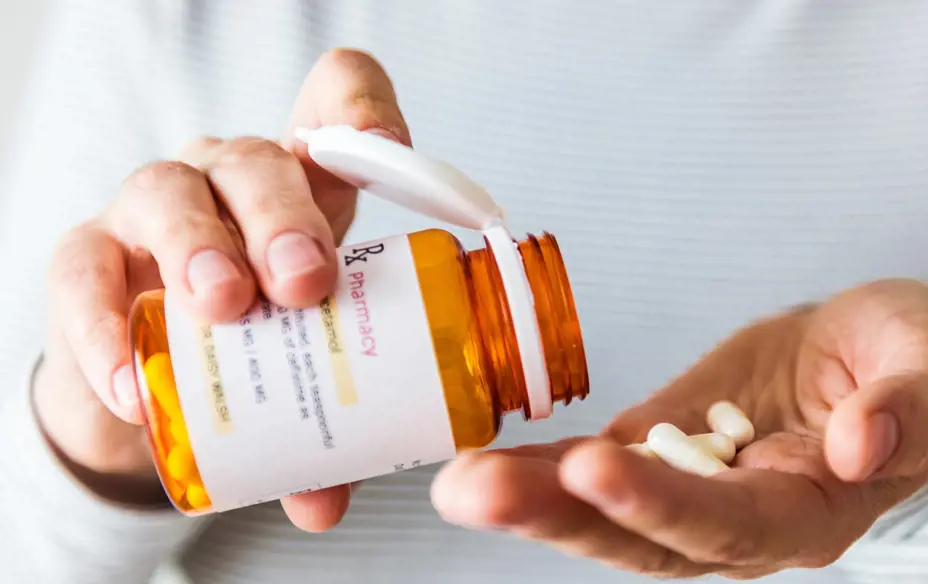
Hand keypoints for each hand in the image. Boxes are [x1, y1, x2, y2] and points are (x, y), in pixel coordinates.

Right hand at [34, 49, 409, 530]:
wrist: (152, 372)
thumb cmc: (254, 344)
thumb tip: (324, 501)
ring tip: (225, 307)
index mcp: (303, 188)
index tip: (392, 156)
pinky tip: (133, 380)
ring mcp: (153, 211)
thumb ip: (325, 429)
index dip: (365, 115)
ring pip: (170, 193)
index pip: (334, 106)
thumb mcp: (305, 370)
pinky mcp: (88, 259)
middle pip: (255, 159)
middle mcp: (227, 182)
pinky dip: (107, 325)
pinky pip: (84, 272)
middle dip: (284, 216)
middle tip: (307, 282)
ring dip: (201, 247)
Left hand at [431, 278, 927, 578]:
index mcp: (810, 509)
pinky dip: (539, 468)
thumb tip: (858, 443)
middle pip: (642, 539)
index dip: (662, 505)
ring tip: (458, 482)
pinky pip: (594, 470)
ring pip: (604, 514)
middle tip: (475, 489)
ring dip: (529, 499)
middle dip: (558, 515)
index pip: (729, 525)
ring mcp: (688, 490)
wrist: (861, 360)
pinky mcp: (657, 452)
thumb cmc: (900, 365)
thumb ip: (908, 407)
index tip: (595, 468)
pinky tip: (485, 460)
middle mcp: (738, 522)